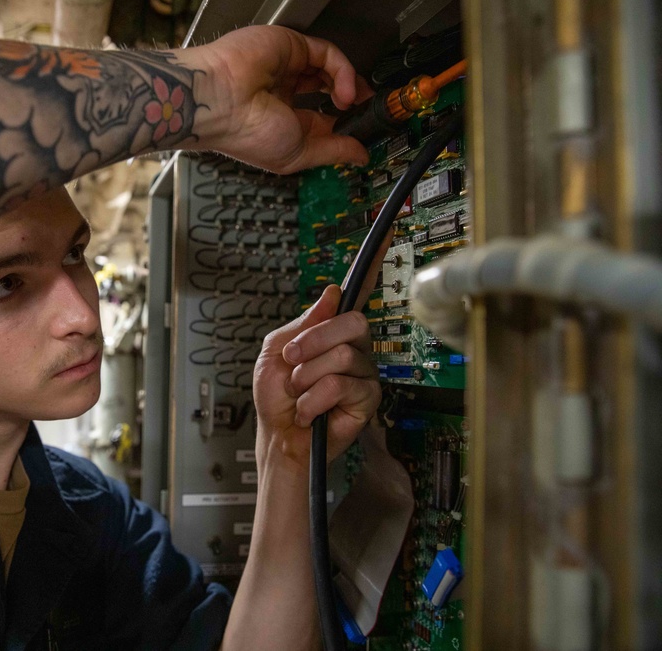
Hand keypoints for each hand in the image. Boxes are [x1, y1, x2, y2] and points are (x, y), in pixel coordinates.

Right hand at [186, 26, 373, 172]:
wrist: (221, 102)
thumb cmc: (245, 133)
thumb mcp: (298, 155)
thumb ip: (333, 152)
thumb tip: (360, 155)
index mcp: (280, 122)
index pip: (322, 121)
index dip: (345, 125)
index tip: (365, 132)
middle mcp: (284, 93)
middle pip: (329, 91)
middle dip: (353, 102)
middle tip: (368, 111)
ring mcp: (288, 68)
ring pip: (330, 70)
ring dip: (350, 86)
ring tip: (354, 102)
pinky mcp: (292, 46)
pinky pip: (327, 54)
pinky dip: (343, 71)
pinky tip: (344, 90)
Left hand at [252, 234, 390, 469]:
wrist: (277, 436)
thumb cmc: (276, 395)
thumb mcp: (275, 350)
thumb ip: (302, 322)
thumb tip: (332, 293)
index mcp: (331, 329)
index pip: (356, 293)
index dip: (372, 262)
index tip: (389, 227)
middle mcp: (353, 346)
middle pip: (351, 322)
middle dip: (312, 343)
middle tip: (292, 361)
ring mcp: (363, 371)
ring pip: (342, 357)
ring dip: (306, 377)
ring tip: (300, 393)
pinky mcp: (367, 399)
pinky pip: (342, 385)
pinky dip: (313, 400)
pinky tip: (310, 410)